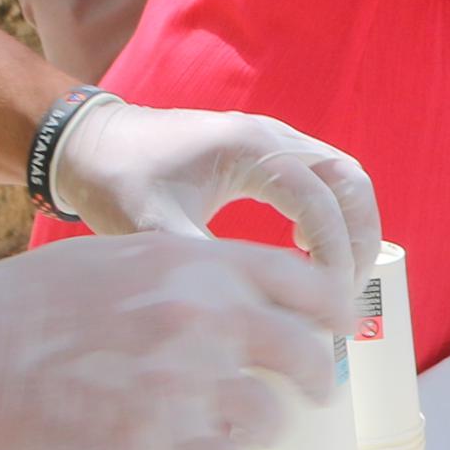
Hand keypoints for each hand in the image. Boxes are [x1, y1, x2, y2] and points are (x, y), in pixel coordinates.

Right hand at [0, 232, 340, 449]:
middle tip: (316, 393)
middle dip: (318, 378)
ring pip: (271, 414)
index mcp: (196, 265)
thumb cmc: (27, 305)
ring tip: (246, 428)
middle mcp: (204, 317)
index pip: (303, 281)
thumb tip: (231, 296)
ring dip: (264, 425)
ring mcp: (185, 382)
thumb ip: (185, 273)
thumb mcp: (118, 257)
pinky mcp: (157, 441)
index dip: (335, 307)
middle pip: (304, 354)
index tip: (344, 326)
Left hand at [49, 95, 378, 301]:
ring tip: (338, 277)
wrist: (90, 143)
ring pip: (342, 178)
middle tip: (347, 291)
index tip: (327, 300)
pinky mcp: (266, 150)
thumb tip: (252, 314)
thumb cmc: (117, 181)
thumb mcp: (156, 230)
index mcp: (249, 148)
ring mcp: (273, 138)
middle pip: (349, 181)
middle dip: (358, 238)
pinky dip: (331, 214)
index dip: (332, 252)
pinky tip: (306, 250)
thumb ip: (207, 267)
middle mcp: (272, 135)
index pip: (319, 199)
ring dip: (351, 226)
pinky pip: (322, 179)